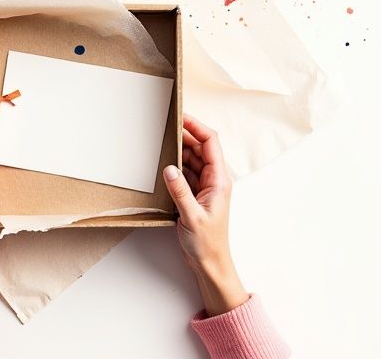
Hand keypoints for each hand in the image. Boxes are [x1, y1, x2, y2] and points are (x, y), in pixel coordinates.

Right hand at [163, 114, 248, 316]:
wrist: (210, 264)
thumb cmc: (207, 243)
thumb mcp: (192, 216)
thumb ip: (180, 191)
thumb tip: (169, 168)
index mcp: (220, 180)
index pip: (211, 143)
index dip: (197, 127)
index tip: (180, 117)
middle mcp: (214, 180)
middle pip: (201, 147)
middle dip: (185, 136)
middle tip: (164, 128)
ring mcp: (205, 187)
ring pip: (192, 160)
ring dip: (178, 151)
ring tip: (161, 144)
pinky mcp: (195, 196)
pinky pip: (186, 173)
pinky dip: (175, 167)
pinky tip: (163, 165)